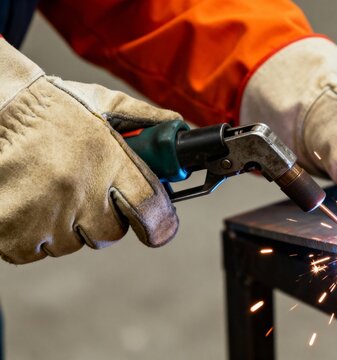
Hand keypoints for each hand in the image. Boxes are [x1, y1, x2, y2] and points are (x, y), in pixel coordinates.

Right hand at [0, 39, 178, 263]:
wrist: (0, 107)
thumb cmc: (54, 108)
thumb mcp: (106, 104)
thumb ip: (146, 118)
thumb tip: (177, 127)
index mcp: (109, 161)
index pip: (150, 209)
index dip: (160, 224)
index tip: (160, 227)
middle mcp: (79, 190)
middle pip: (109, 234)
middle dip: (104, 219)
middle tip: (87, 193)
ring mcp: (44, 214)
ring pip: (71, 243)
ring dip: (66, 226)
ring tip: (52, 191)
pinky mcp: (11, 232)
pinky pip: (33, 251)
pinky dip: (33, 235)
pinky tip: (30, 203)